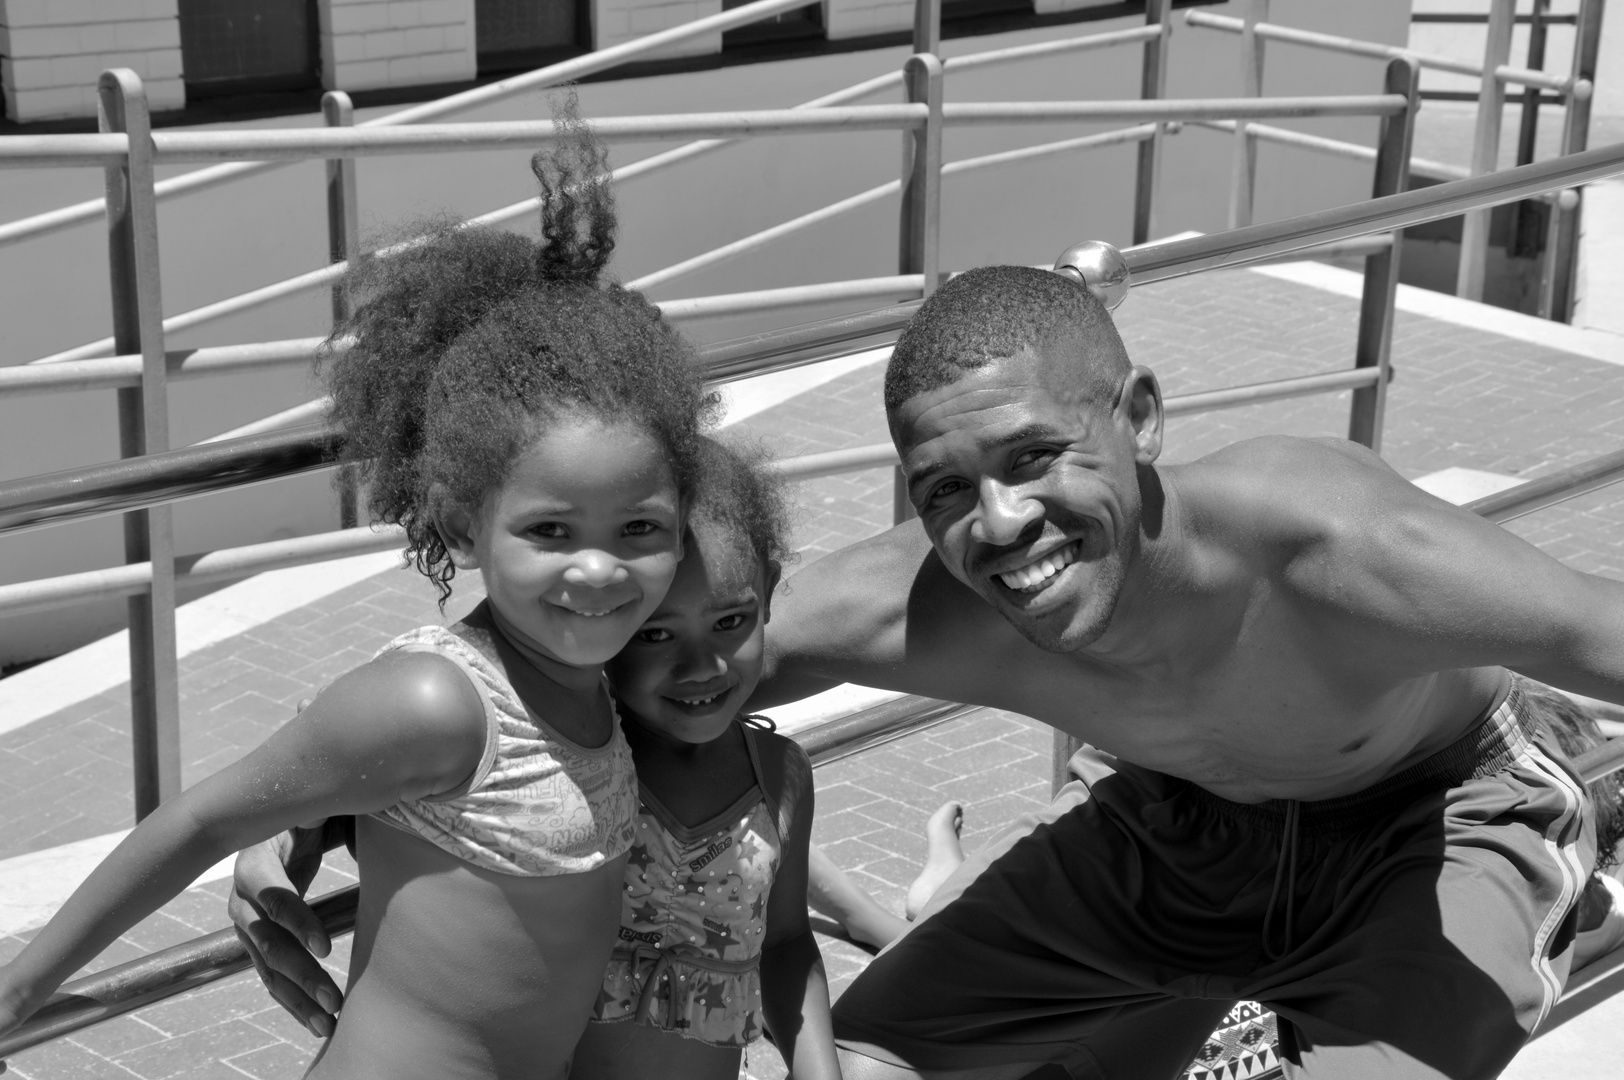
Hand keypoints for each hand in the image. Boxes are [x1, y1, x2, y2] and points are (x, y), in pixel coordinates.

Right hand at [228, 824, 345, 1037]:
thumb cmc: (307, 810)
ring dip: (299, 998)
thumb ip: (319, 813)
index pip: (274, 897)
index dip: (297, 922)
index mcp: (255, 861)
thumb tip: (329, 815)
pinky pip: (271, 975)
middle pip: (268, 942)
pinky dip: (294, 1000)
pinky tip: (320, 1023)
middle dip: (301, 974)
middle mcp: (243, 897)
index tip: (326, 948)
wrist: (283, 820)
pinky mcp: (257, 939)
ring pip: (268, 967)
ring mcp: (247, 923)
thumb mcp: (312, 806)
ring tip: (331, 1022)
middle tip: (335, 999)